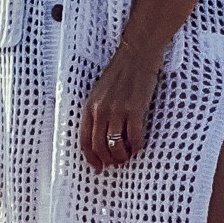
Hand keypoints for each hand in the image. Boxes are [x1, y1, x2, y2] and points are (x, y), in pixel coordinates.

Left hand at [80, 45, 161, 172]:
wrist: (136, 55)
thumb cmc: (121, 73)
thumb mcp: (100, 92)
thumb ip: (98, 111)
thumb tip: (102, 135)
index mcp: (90, 106)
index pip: (85, 140)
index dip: (91, 158)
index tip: (98, 168)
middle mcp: (101, 110)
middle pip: (99, 146)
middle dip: (108, 160)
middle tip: (116, 164)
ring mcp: (118, 110)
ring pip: (115, 145)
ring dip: (122, 156)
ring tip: (127, 157)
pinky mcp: (135, 109)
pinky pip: (134, 136)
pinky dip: (136, 146)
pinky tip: (138, 147)